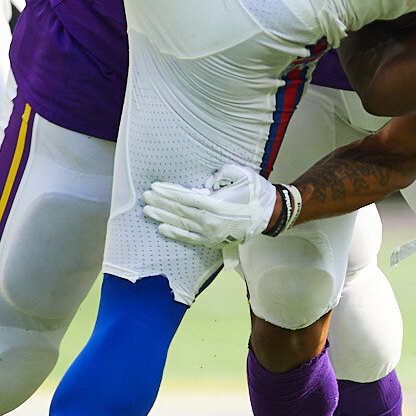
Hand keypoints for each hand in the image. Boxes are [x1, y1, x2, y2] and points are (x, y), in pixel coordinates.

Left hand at [141, 162, 284, 248]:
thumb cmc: (256, 193)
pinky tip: (162, 228)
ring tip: (148, 210)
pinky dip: (175, 233)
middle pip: (179, 211)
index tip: (155, 187)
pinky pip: (190, 238)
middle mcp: (210, 221)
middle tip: (146, 196)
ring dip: (163, 216)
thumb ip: (220, 174)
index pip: (185, 198)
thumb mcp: (241, 175)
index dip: (168, 192)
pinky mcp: (213, 241)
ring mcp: (210, 233)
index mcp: (216, 205)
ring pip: (181, 224)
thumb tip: (206, 183)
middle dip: (160, 203)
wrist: (270, 215)